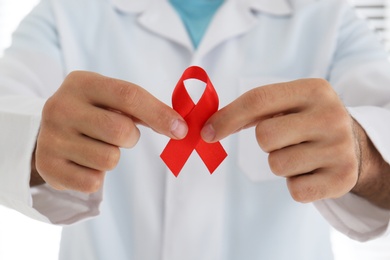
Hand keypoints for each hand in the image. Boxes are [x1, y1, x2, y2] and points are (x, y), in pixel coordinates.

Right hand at [34, 71, 187, 192]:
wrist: (46, 131)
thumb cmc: (91, 112)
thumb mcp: (110, 98)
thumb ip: (142, 107)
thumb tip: (178, 126)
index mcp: (82, 83)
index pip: (128, 95)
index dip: (159, 114)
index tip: (180, 130)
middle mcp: (61, 107)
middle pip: (121, 131)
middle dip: (131, 138)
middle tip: (120, 135)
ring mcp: (51, 138)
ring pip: (109, 160)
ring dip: (113, 157)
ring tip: (98, 146)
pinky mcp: (48, 166)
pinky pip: (93, 182)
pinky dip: (97, 176)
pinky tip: (85, 162)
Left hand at [201, 78, 359, 202]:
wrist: (353, 144)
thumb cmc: (306, 121)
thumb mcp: (288, 104)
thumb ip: (251, 110)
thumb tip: (209, 127)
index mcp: (314, 90)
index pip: (259, 99)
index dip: (228, 117)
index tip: (206, 133)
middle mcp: (331, 116)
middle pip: (265, 136)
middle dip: (266, 143)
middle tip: (285, 139)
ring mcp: (340, 148)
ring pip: (277, 165)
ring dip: (280, 164)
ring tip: (301, 154)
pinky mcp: (343, 178)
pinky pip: (295, 190)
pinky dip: (295, 184)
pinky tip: (311, 171)